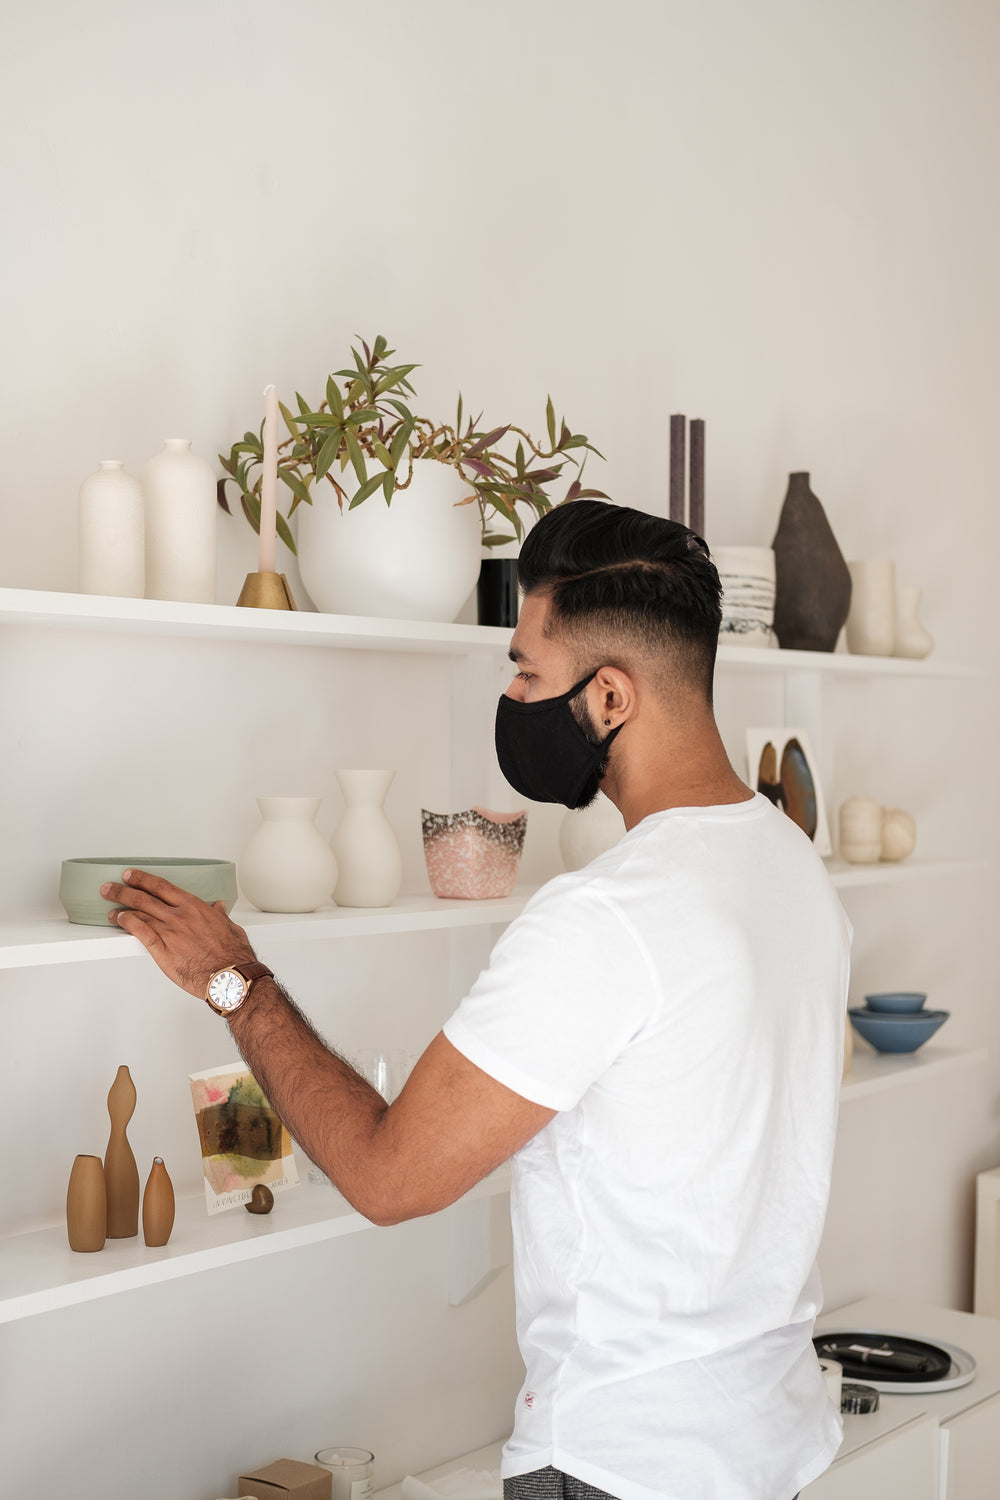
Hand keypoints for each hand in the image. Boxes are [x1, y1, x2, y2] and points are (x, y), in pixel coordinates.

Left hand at [101, 869, 257, 998]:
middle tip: (110, 888)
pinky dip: (127, 924)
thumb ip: (220, 916)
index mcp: (195, 907)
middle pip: (144, 898)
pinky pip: (140, 933)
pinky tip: (119, 920)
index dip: (143, 879)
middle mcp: (179, 916)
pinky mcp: (163, 952)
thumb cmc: (233, 955)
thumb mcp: (231, 928)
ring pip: (139, 914)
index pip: (162, 886)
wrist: (230, 977)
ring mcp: (169, 933)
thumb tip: (219, 908)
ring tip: (110, 909)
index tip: (131, 875)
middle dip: (123, 891)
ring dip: (121, 909)